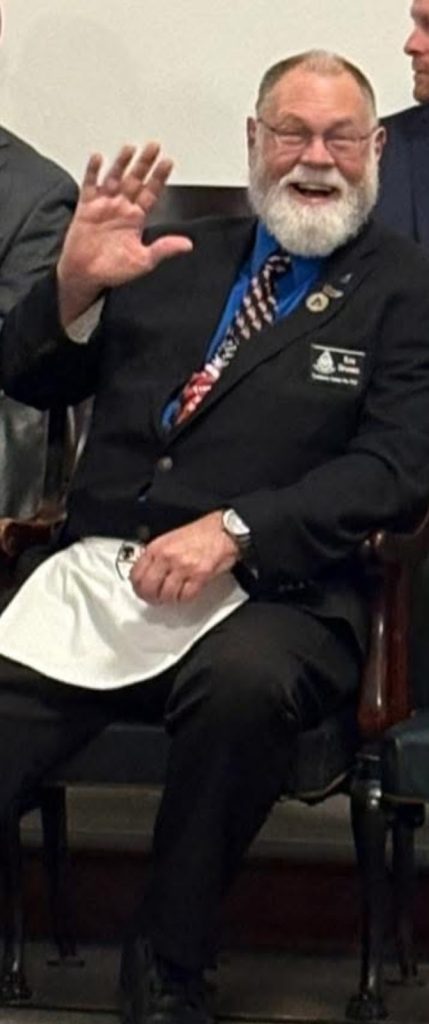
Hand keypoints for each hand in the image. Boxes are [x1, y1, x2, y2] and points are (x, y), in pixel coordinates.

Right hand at [57, 142, 192, 323]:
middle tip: (154, 146)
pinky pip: (90, 185)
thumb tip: (186, 245)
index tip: (167, 162)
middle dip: (144, 163)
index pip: (150, 193)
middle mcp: (121, 208)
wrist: (85, 276)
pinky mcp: (86, 207)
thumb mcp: (143, 261)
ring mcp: (104, 205)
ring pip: (115, 178)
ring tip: (130, 149)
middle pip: (135, 180)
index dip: (159, 178)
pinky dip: (93, 172)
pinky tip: (99, 159)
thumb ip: (163, 249)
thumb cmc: (112, 270)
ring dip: (122, 163)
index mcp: (136, 219)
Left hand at [129, 511, 239, 603]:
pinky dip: (184, 598)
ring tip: (172, 596)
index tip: (140, 590)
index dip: (137, 587)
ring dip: (169, 599)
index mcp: (158, 547)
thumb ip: (157, 555)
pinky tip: (185, 593)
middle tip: (155, 599)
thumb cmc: (201, 533)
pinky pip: (185, 596)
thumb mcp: (170, 538)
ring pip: (166, 595)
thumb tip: (147, 572)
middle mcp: (168, 557)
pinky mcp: (199, 576)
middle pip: (148, 588)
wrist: (223, 530)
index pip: (136, 574)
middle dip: (150, 597)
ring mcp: (183, 567)